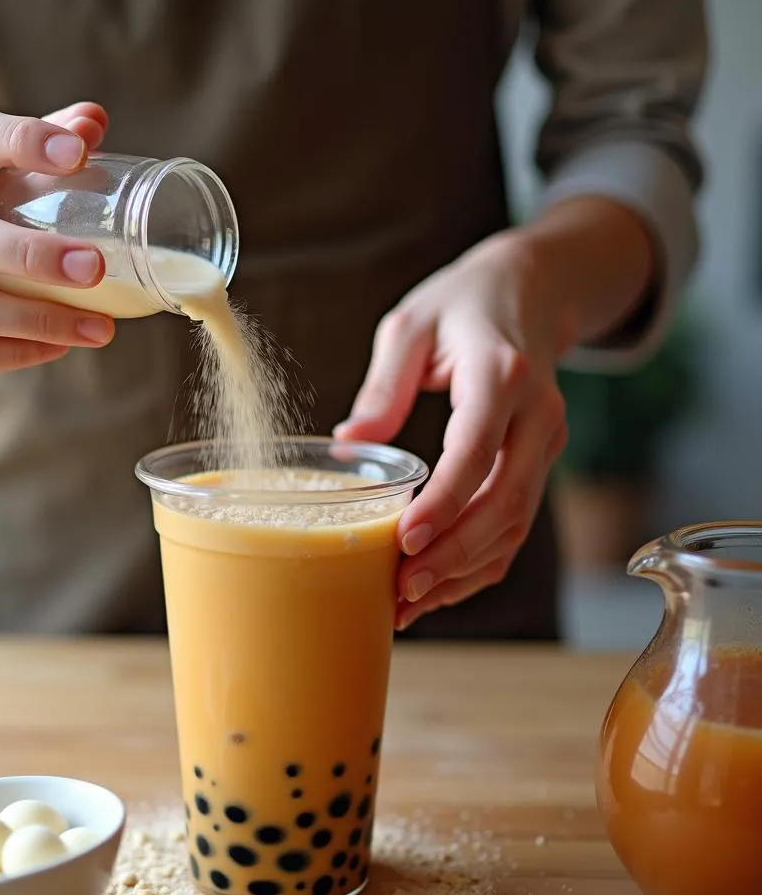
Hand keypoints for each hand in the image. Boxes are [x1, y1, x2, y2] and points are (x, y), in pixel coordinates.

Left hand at [335, 232, 570, 629]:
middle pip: (504, 502)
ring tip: (410, 602)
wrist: (532, 292)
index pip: (477, 450)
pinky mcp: (541, 463)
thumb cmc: (461, 305)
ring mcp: (547, 443)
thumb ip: (383, 385)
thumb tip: (347, 446)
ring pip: (516, 525)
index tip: (406, 540)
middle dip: (454, 554)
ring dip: (465, 571)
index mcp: (502, 374)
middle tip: (402, 588)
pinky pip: (516, 525)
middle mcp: (537, 415)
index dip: (445, 502)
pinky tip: (440, 586)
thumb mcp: (411, 326)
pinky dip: (481, 563)